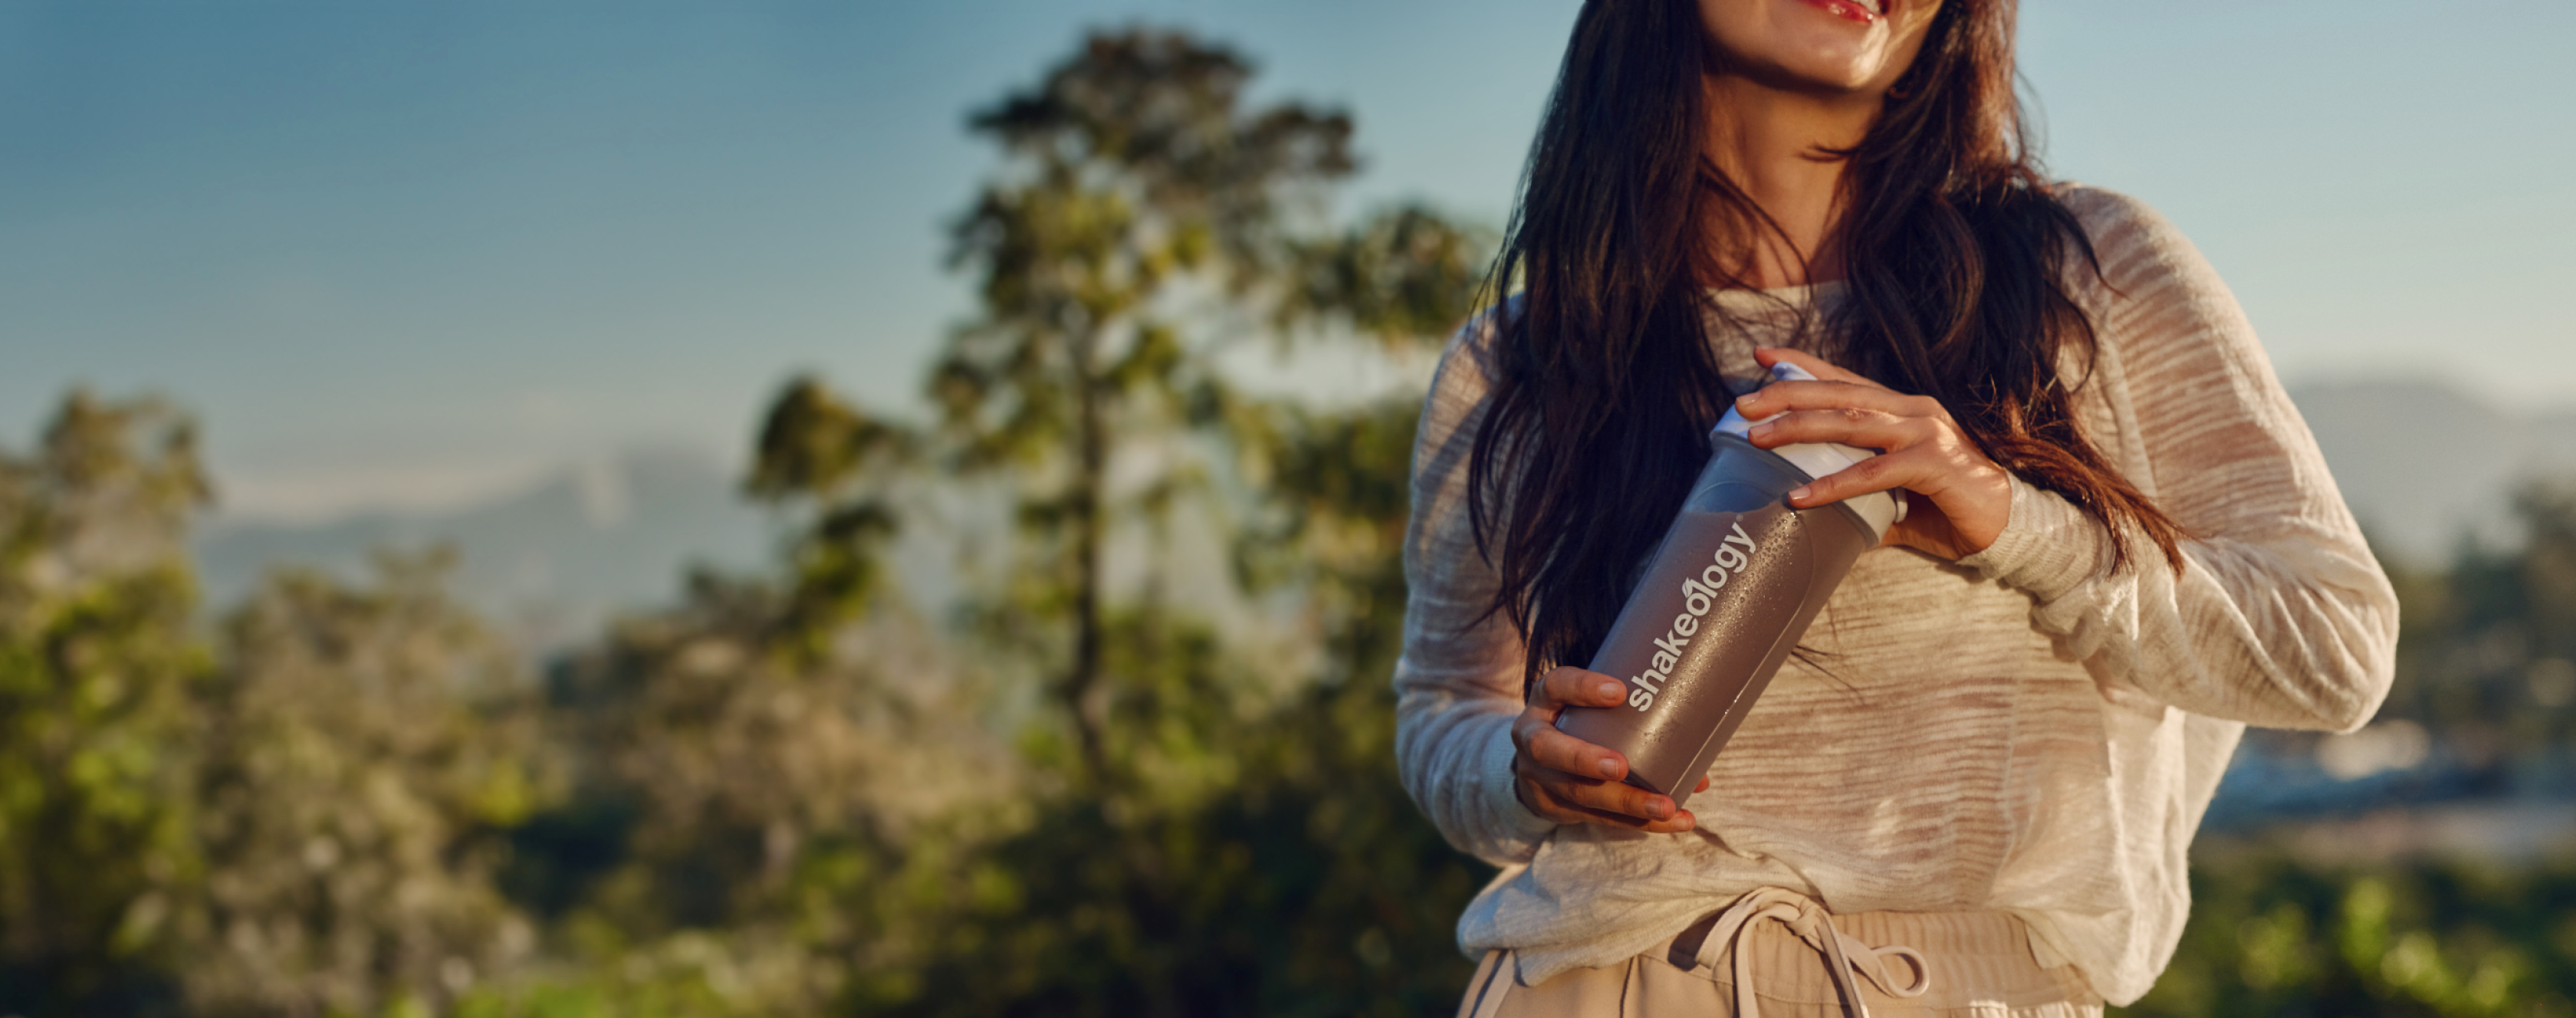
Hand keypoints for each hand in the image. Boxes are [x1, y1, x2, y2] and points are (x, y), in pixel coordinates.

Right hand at [1511, 665, 1710, 832]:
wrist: (1536, 764)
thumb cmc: (1578, 723)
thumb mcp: (1584, 703)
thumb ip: (1624, 707)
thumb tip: (1701, 723)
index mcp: (1544, 702)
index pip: (1555, 686)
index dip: (1582, 689)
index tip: (1620, 691)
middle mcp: (1533, 739)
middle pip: (1550, 751)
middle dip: (1586, 760)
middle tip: (1621, 767)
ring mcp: (1540, 779)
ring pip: (1579, 794)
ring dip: (1625, 802)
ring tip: (1665, 806)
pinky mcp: (1556, 808)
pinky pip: (1598, 818)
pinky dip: (1638, 822)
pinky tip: (1671, 821)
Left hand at [1733, 347, 2013, 559]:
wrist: (2008, 525)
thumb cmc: (1948, 506)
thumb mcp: (1893, 492)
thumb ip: (1857, 494)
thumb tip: (1814, 510)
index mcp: (1901, 409)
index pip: (1844, 380)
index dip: (1802, 366)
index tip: (1760, 356)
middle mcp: (1912, 410)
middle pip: (1838, 394)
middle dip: (1786, 393)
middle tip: (1742, 404)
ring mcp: (1925, 432)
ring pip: (1851, 422)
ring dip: (1800, 426)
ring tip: (1757, 438)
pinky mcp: (1934, 463)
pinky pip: (1874, 472)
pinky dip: (1834, 484)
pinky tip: (1801, 496)